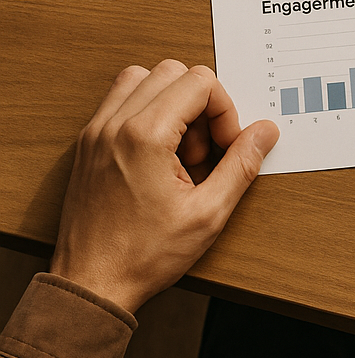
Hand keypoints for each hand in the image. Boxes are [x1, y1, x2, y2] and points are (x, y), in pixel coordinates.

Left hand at [50, 60, 279, 313]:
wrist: (89, 285)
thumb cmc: (142, 256)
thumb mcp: (208, 214)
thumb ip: (242, 165)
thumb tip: (265, 132)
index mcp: (145, 136)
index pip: (200, 82)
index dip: (224, 110)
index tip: (225, 146)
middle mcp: (115, 124)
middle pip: (173, 71)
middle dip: (199, 103)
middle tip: (204, 148)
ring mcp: (96, 131)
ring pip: (143, 77)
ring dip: (171, 101)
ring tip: (179, 147)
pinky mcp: (87, 143)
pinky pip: (120, 99)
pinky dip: (146, 111)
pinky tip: (157, 152)